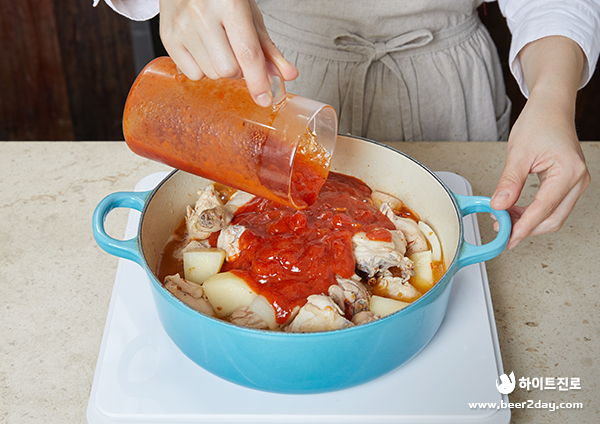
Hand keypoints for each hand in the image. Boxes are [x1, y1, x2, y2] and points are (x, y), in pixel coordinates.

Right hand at [159, 0, 298, 105]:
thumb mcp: (250, 16)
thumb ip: (268, 48)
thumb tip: (288, 76)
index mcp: (229, 3)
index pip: (247, 53)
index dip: (258, 80)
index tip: (265, 99)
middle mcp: (201, 14)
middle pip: (228, 70)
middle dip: (239, 71)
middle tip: (236, 54)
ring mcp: (181, 26)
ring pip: (211, 74)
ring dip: (221, 70)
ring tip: (218, 47)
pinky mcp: (167, 37)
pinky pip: (193, 75)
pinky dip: (203, 69)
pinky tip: (202, 50)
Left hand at [491, 96, 589, 248]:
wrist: (551, 108)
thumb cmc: (539, 123)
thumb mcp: (518, 153)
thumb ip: (509, 182)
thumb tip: (498, 205)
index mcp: (568, 172)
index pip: (544, 209)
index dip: (524, 227)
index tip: (507, 238)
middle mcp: (578, 180)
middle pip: (553, 219)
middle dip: (526, 229)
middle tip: (501, 232)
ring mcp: (576, 183)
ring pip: (553, 216)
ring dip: (529, 222)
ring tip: (503, 220)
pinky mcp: (568, 183)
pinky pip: (553, 206)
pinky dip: (533, 213)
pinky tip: (514, 211)